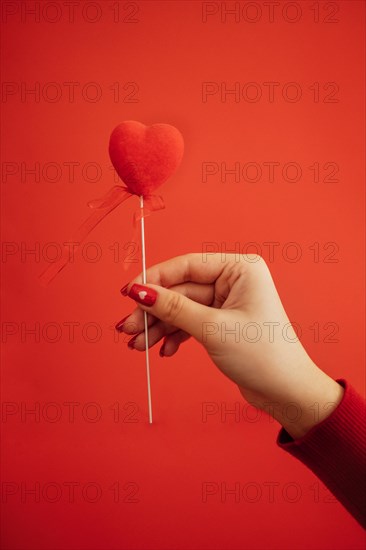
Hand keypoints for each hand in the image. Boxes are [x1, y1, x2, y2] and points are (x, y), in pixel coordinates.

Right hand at [117, 253, 343, 438]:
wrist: (287, 392)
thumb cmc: (263, 355)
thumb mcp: (213, 329)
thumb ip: (174, 308)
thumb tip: (140, 291)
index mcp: (240, 269)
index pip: (187, 265)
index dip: (154, 279)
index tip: (128, 293)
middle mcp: (234, 281)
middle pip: (180, 290)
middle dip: (153, 312)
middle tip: (128, 328)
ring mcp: (227, 303)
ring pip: (182, 308)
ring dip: (159, 327)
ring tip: (138, 346)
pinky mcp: (222, 323)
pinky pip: (190, 323)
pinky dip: (174, 336)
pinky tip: (164, 351)